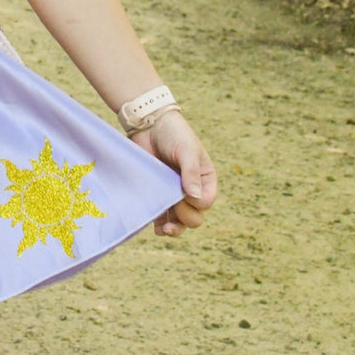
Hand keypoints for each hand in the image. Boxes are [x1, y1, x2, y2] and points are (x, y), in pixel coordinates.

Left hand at [130, 110, 217, 237]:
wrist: (149, 124)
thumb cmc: (173, 134)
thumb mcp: (187, 150)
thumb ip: (191, 173)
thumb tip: (195, 198)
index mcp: (205, 180)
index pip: (205, 202)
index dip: (196, 204)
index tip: (183, 193)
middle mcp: (191, 190)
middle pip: (194, 216)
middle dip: (185, 216)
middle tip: (174, 205)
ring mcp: (173, 194)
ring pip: (179, 221)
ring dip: (174, 228)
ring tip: (165, 230)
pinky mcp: (158, 195)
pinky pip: (162, 216)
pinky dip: (160, 224)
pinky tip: (157, 228)